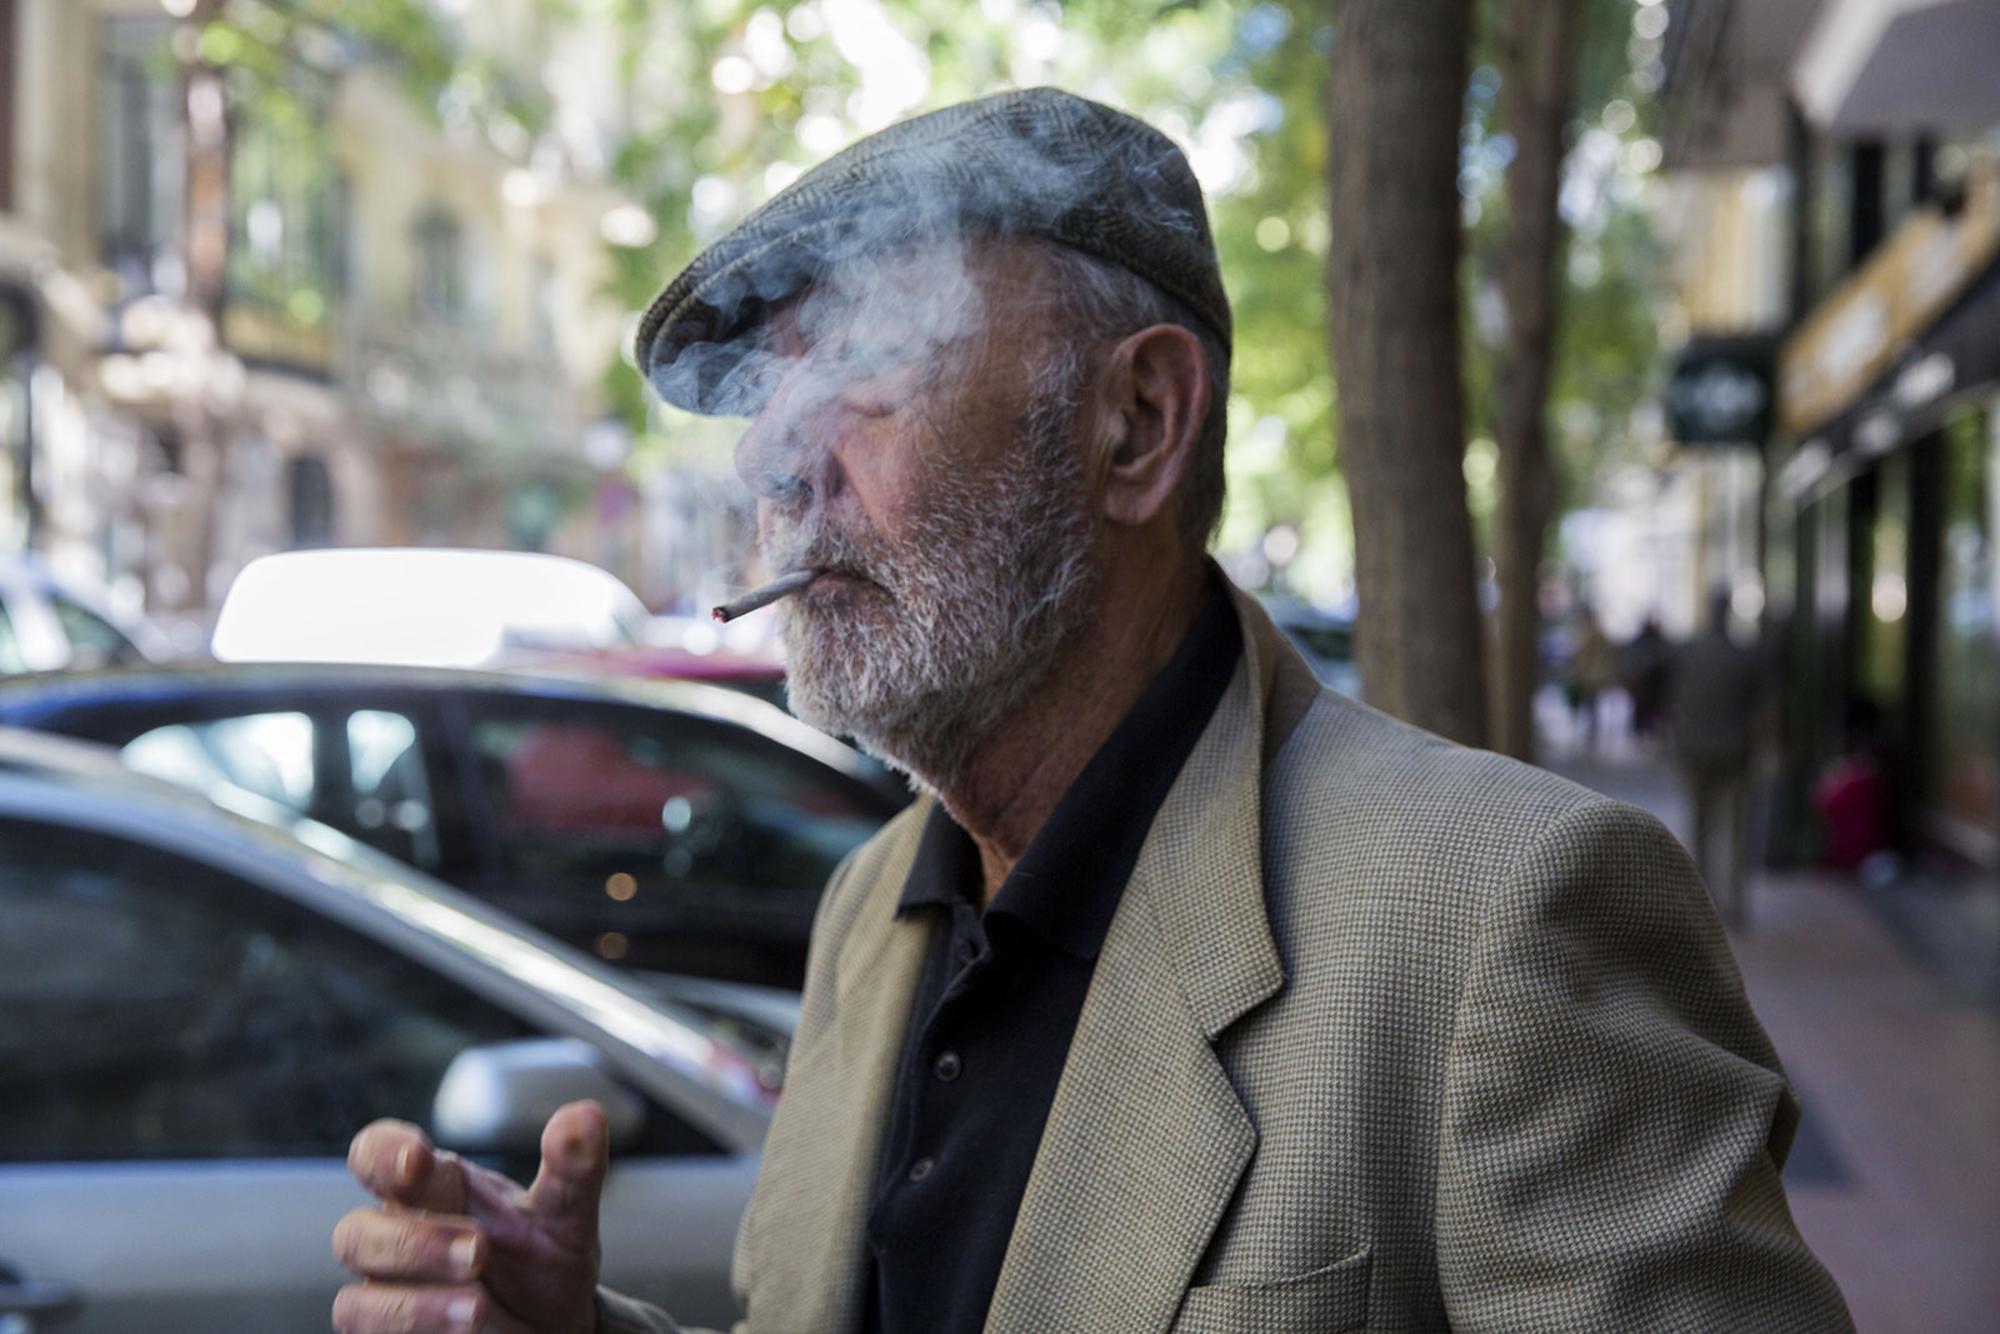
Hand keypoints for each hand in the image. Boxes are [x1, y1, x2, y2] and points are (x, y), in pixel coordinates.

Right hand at [332, 1100, 607, 1332]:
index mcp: (439, 1185)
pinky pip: (363, 1322)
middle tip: (479, 1251)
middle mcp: (402, 1228)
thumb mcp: (568, 1215)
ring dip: (415, 1295)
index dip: (384, 1152)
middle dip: (415, 1240)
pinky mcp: (385, 1328)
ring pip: (361, 1286)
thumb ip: (573, 1168)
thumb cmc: (546, 1263)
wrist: (554, 1328)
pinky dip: (410, 1322)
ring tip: (479, 1305)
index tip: (416, 1159)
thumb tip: (584, 1116)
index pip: (379, 1153)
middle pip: (359, 1227)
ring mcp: (388, 1282)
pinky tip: (463, 1325)